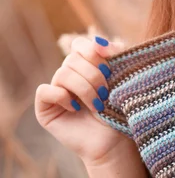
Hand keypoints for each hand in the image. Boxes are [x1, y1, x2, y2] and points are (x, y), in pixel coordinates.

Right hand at [35, 36, 132, 166]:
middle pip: (73, 58)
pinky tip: (75, 108)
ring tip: (98, 104)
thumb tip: (102, 41)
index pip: (80, 44)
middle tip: (107, 91)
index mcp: (86, 65)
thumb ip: (117, 55)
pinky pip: (46, 90)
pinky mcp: (45, 107)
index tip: (109, 56)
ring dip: (84, 88)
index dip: (92, 47)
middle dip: (94, 74)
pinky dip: (62, 97)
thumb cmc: (120, 108)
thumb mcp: (123, 77)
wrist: (114, 140)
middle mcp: (69, 74)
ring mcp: (56, 89)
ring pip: (63, 73)